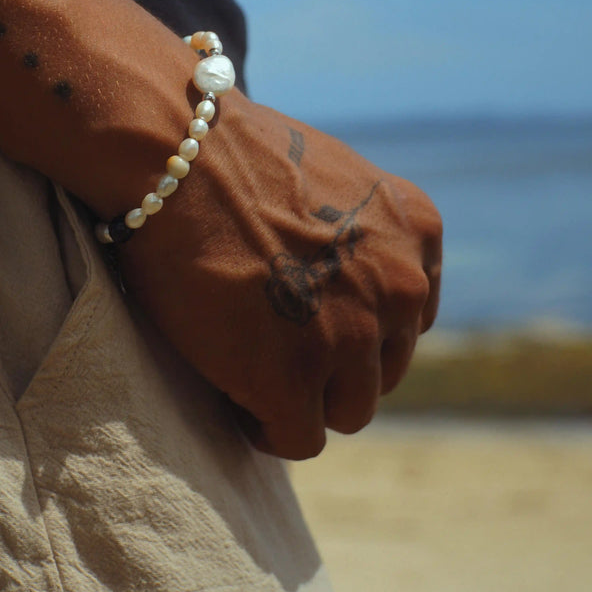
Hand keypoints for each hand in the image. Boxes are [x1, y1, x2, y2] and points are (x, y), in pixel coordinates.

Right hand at [120, 91, 441, 459]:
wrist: (175, 155)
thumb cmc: (231, 153)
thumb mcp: (330, 175)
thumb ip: (356, 229)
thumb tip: (337, 274)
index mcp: (415, 230)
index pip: (411, 316)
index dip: (360, 325)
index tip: (317, 321)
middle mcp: (400, 287)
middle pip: (382, 367)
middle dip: (335, 364)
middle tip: (278, 347)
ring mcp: (350, 337)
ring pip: (349, 410)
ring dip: (306, 399)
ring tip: (254, 374)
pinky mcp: (293, 379)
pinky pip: (298, 438)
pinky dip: (267, 428)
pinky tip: (237, 399)